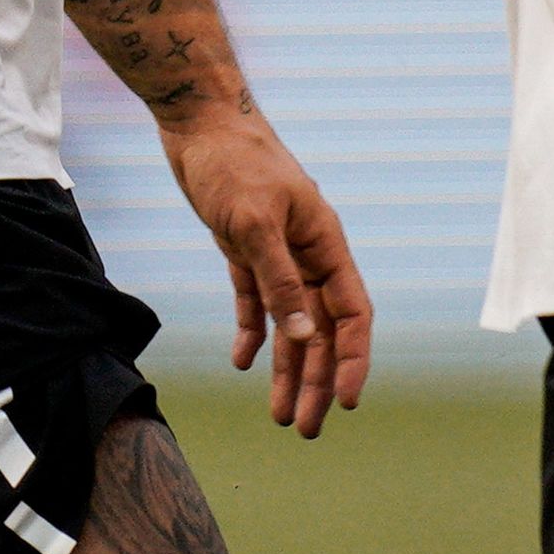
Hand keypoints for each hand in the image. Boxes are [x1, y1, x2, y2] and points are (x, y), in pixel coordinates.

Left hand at [155, 104, 370, 436]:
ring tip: (279, 415)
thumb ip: (279, 281)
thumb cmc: (234, 164)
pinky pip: (256, 302)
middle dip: (317, 379)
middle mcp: (308, 253)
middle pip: (322, 329)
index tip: (346, 400)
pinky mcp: (244, 249)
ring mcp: (277, 253)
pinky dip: (253, 332)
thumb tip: (304, 337)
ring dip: (287, 368)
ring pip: (291, 324)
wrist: (200, 125)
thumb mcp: (254, 224)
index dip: (352, 357)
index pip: (352, 311)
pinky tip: (244, 362)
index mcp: (325, 243)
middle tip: (306, 428)